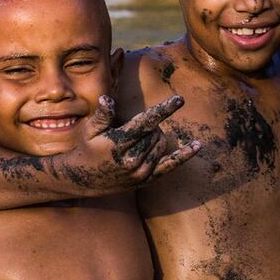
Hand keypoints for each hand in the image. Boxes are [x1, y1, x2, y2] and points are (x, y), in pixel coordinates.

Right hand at [49, 95, 200, 193]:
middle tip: (138, 126)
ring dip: (157, 136)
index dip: (164, 109)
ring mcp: (140, 173)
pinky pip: (170, 166)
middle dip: (152, 125)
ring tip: (142, 137)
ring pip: (162, 145)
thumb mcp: (89, 130)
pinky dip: (184, 156)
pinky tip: (197, 145)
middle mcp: (131, 160)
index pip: (146, 123)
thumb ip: (102, 115)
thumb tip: (108, 99)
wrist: (82, 179)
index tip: (180, 99)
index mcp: (118, 144)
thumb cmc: (86, 148)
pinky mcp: (145, 180)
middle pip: (155, 133)